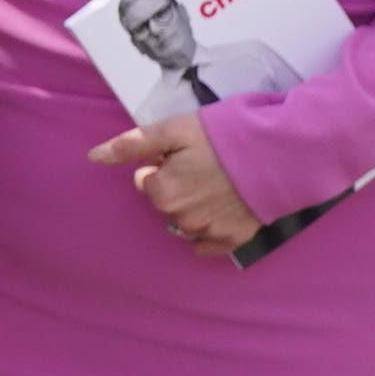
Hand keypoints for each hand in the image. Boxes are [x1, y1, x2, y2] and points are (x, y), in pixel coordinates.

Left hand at [91, 115, 261, 258]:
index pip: (146, 181)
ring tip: (220, 183)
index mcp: (162, 192)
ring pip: (185, 221)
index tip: (186, 154)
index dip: (163, 164)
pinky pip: (207, 245)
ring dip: (193, 206)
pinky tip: (223, 212)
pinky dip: (210, 232)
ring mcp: (208, 232)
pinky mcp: (233, 239)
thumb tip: (93, 157)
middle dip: (177, 185)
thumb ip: (131, 146)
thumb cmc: (224, 136)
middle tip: (205, 166)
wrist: (281, 152)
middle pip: (165, 201)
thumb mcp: (174, 130)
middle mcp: (181, 218)